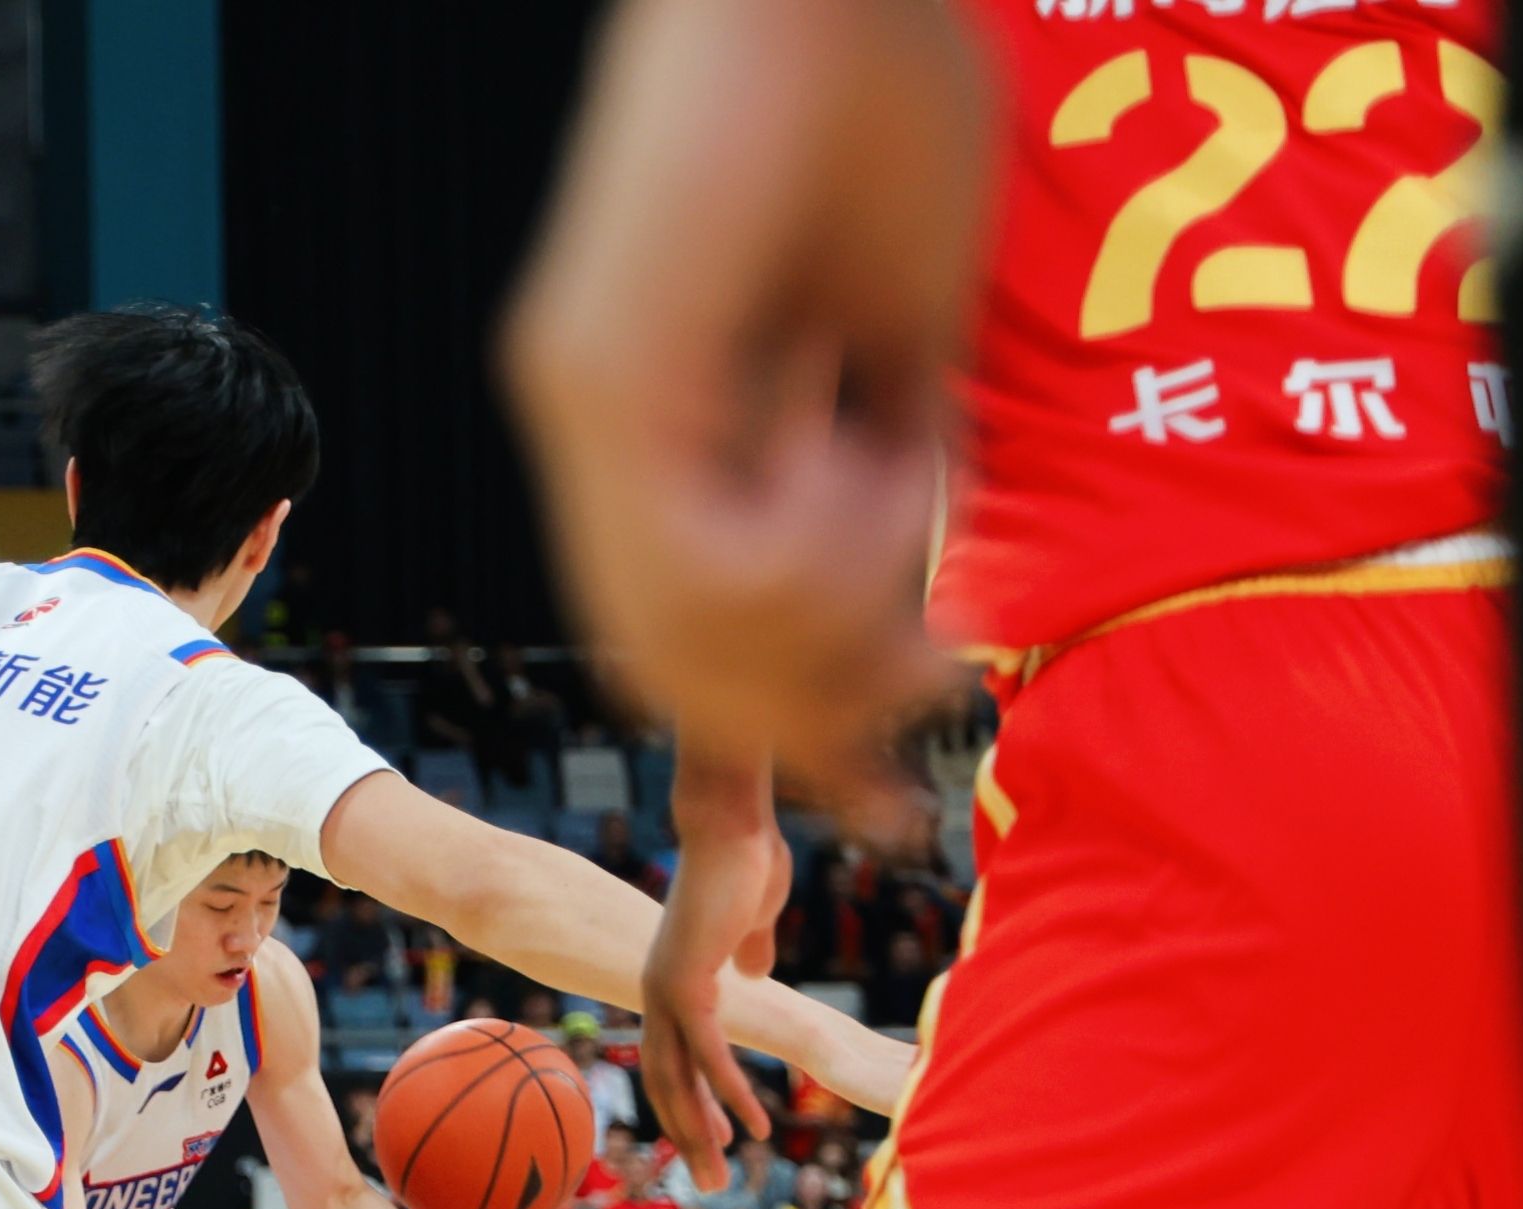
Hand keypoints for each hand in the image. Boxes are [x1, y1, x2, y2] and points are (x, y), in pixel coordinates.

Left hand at [504, 0, 987, 795]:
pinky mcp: (603, 370)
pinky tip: (873, 446)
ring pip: (686, 638)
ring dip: (833, 614)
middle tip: (938, 680)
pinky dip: (818, 548)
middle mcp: (593, 425)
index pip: (685, 635)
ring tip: (906, 484)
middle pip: (675, 670)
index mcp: (654, 422)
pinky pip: (704, 562)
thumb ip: (890, 474)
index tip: (890, 790)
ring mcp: (585, 401)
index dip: (785, 730)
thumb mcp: (903, 341)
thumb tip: (912, 620)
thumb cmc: (884, 105)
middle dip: (818, 715)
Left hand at [645, 750, 791, 1192]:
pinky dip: (729, 1092)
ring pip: (681, 1079)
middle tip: (711, 1180)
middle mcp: (662, 994)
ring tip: (723, 1171)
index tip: (715, 1142)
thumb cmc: (744, 861)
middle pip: (669, 1083)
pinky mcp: (689, 983)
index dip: (695, 1104)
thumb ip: (751, 950)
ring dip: (704, 1129)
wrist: (730, 824)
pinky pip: (709, 1054)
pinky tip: (752, 1127)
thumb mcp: (753, 919)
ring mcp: (670, 990)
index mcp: (675, 983)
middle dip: (691, 1136)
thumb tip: (754, 972)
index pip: (678, 1060)